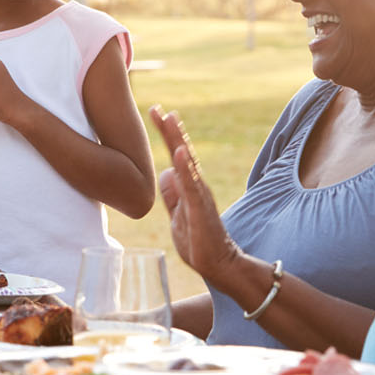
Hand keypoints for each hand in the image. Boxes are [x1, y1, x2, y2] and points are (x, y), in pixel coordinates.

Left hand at [149, 106, 241, 282]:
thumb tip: (164, 173)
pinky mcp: (201, 210)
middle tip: (159, 109)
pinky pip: (192, 186)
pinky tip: (180, 152)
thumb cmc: (198, 242)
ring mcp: (199, 196)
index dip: (167, 134)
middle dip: (170, 130)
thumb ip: (172, 195)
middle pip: (182, 152)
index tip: (156, 112)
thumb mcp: (177, 215)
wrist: (218, 265)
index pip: (176, 154)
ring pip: (188, 163)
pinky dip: (186, 167)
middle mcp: (196, 186)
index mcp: (188, 186)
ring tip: (170, 119)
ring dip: (178, 140)